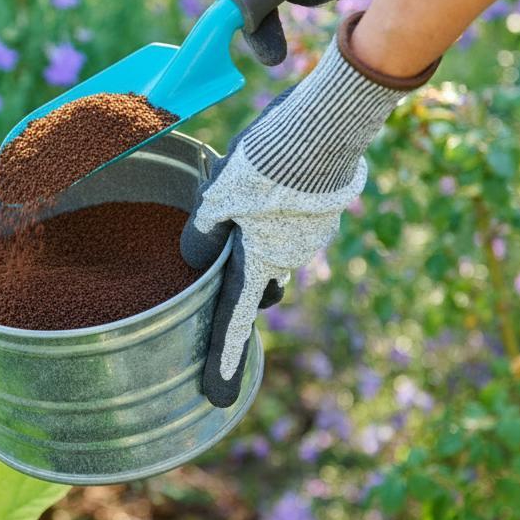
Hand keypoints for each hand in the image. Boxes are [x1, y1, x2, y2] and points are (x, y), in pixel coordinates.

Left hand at [181, 13, 437, 406]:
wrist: (325, 124)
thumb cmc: (266, 163)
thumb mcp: (218, 196)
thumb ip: (202, 233)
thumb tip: (194, 260)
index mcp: (260, 262)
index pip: (235, 320)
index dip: (223, 357)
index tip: (216, 395)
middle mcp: (288, 257)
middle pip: (255, 281)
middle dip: (241, 278)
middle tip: (223, 254)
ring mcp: (311, 235)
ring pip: (271, 247)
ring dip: (254, 235)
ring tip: (240, 195)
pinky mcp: (321, 209)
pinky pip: (288, 221)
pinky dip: (271, 211)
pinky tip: (264, 178)